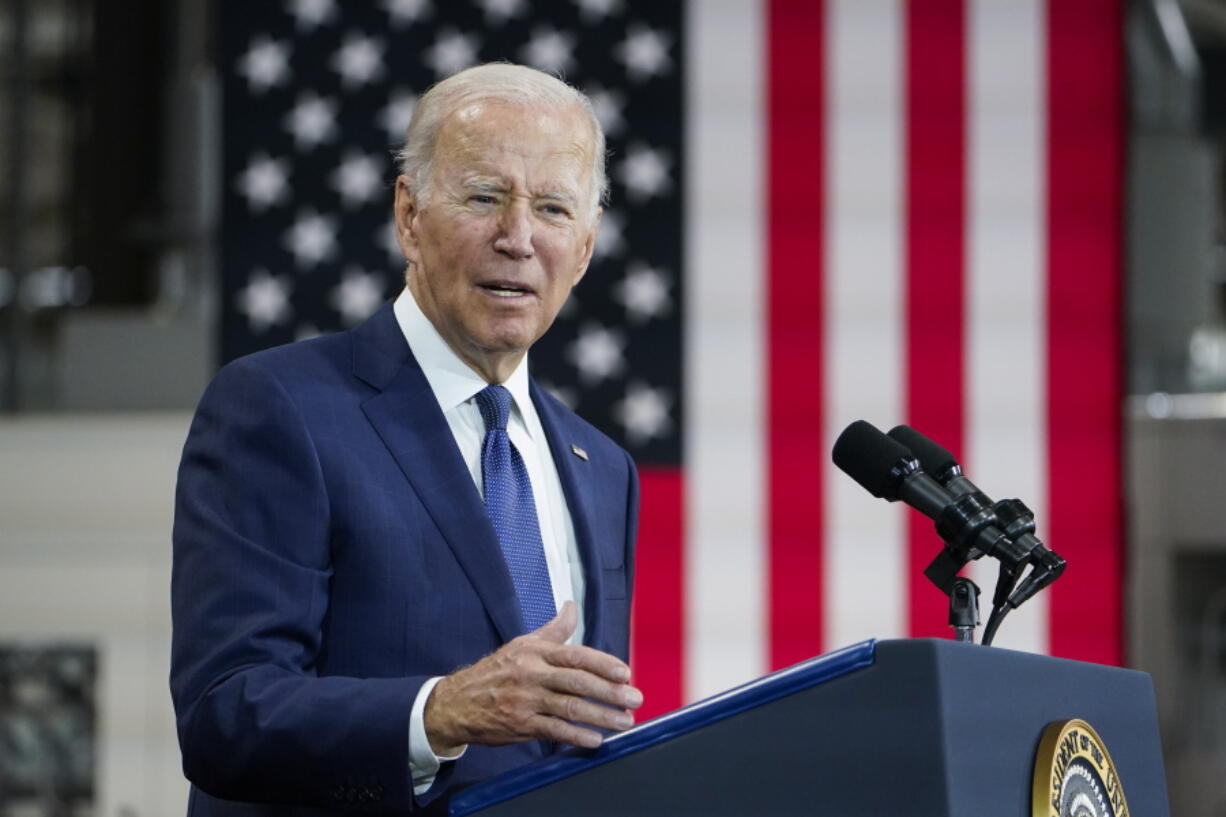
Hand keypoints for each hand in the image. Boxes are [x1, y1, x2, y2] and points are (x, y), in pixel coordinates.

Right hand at [423, 601, 642, 754]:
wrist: (457, 702)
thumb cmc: (496, 671)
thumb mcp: (523, 644)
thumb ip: (554, 630)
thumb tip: (572, 606)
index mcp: (535, 652)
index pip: (576, 655)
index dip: (603, 664)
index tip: (625, 672)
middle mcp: (532, 674)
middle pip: (577, 682)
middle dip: (610, 691)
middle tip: (634, 698)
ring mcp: (526, 701)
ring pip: (570, 708)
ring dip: (600, 716)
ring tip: (624, 722)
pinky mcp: (521, 725)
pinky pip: (554, 731)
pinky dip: (576, 736)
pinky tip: (596, 740)